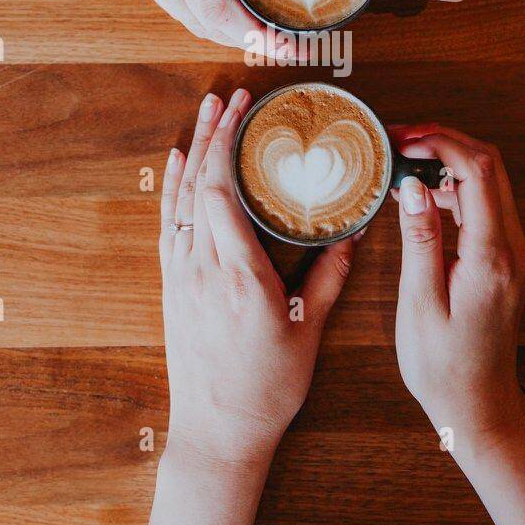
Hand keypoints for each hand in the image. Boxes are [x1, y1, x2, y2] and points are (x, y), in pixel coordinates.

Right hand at [65, 0, 348, 51]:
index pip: (221, 11)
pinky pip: (176, 4)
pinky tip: (229, 9)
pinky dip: (206, 17)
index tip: (292, 45)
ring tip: (267, 30)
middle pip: (210, 26)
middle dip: (254, 42)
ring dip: (229, 33)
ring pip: (191, 20)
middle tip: (294, 43)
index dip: (257, 36)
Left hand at [151, 88, 359, 524]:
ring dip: (194, 150)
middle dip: (215, 133)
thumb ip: (330, 277)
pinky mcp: (173, 285)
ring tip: (207, 111)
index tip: (246, 111)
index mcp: (244, 277)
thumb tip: (355, 231)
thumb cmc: (268, 386)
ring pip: (182, 199)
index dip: (230, 145)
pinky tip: (177, 162)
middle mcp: (205, 270)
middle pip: (202, 185)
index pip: (225, 193)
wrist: (217, 429)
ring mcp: (183, 276)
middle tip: (231, 95)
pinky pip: (169, 225)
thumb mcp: (309, 332)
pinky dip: (171, 189)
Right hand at [390, 123, 524, 448]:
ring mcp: (512, 251)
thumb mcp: (419, 303)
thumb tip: (412, 187)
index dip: (440, 144)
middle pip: (489, 164)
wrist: (477, 403)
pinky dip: (453, 187)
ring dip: (447, 161)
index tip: (403, 140)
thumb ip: (419, 240)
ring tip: (401, 161)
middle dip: (443, 141)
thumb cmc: (442, 365)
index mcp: (490, 257)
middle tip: (398, 139)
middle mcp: (511, 248)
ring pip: (488, 180)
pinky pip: (484, 204)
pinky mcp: (504, 257)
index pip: (477, 172)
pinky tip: (418, 195)